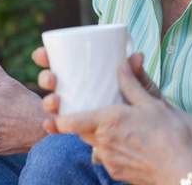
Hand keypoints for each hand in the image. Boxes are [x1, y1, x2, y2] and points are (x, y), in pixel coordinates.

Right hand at [35, 50, 161, 133]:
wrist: (151, 137)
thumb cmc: (145, 107)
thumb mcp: (142, 89)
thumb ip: (138, 76)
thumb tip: (137, 56)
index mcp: (89, 73)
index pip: (63, 61)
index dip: (48, 56)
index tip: (41, 54)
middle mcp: (78, 90)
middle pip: (54, 81)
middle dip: (45, 78)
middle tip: (52, 79)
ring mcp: (78, 109)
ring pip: (54, 103)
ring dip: (47, 100)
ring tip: (55, 100)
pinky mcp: (80, 129)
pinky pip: (61, 126)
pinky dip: (52, 125)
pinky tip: (49, 124)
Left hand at [55, 55, 191, 184]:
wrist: (181, 169)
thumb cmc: (168, 133)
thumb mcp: (151, 103)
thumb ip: (132, 84)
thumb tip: (123, 63)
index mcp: (108, 121)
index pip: (69, 123)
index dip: (57, 120)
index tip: (53, 115)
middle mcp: (102, 142)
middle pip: (80, 133)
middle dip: (82, 124)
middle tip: (94, 113)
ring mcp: (108, 160)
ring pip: (94, 145)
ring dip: (99, 136)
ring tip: (118, 128)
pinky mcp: (116, 173)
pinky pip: (107, 158)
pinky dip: (112, 150)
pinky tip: (130, 144)